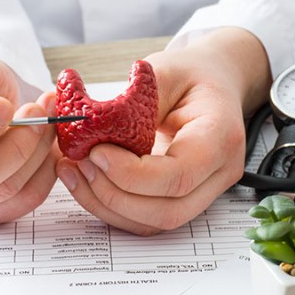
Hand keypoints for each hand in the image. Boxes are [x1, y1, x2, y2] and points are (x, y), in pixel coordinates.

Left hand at [56, 28, 271, 234]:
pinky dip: (110, 206)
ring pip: (153, 223)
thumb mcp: (163, 71)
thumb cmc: (190, 76)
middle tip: (80, 164)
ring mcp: (203, 192)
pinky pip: (144, 218)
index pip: (179, 175)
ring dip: (106, 205)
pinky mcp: (181, 199)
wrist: (212, 85)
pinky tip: (86, 180)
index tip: (96, 152)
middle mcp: (218, 173)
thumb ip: (134, 102)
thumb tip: (94, 130)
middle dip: (114, 195)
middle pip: (167, 211)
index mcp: (220, 137)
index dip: (132, 174)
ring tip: (74, 172)